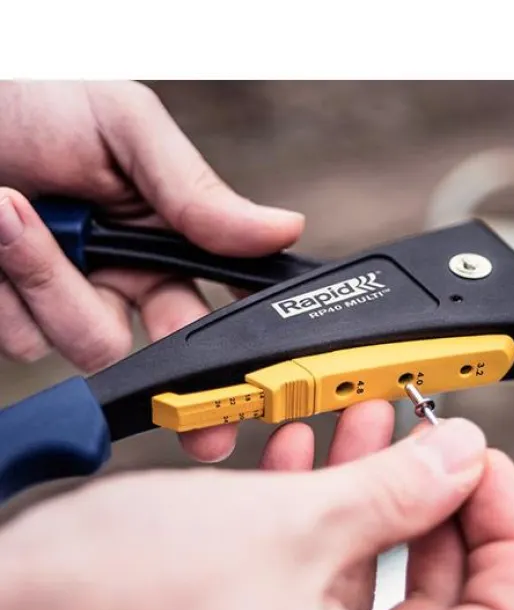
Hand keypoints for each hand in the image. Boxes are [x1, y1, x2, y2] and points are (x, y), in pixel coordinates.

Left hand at [0, 80, 303, 461]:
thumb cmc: (29, 100)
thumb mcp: (123, 126)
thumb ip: (197, 188)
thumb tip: (282, 228)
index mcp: (164, 238)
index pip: (223, 294)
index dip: (243, 332)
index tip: (259, 363)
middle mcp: (124, 278)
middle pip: (170, 348)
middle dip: (182, 378)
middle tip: (191, 402)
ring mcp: (71, 302)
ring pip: (96, 346)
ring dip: (52, 282)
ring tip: (13, 210)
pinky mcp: (18, 318)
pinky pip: (29, 343)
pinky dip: (9, 291)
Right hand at [0, 404, 513, 609]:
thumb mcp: (284, 528)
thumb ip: (394, 491)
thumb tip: (459, 459)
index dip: (510, 533)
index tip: (486, 468)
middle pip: (448, 602)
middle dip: (441, 504)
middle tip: (435, 442)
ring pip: (381, 582)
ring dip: (380, 496)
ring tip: (373, 426)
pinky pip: (325, 581)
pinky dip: (329, 516)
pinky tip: (315, 459)